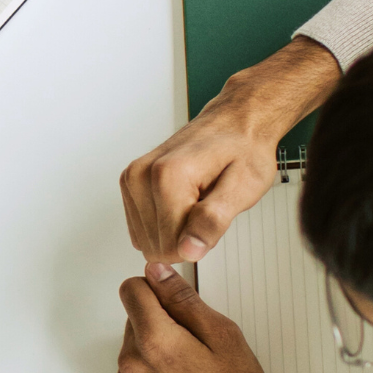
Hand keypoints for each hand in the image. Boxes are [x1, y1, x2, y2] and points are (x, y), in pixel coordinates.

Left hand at [116, 264, 335, 372]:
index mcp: (155, 341)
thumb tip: (157, 272)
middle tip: (193, 344)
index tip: (171, 299)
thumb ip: (183, 299)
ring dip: (152, 350)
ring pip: (131, 349)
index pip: (130, 290)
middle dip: (158, 322)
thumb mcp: (222, 334)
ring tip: (188, 370)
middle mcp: (132, 365)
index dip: (153, 288)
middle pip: (132, 320)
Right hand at [122, 37, 341, 262]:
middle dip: (185, 236)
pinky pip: (141, 229)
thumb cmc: (243, 150)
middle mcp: (141, 175)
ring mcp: (131, 178)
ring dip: (174, 230)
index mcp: (167, 176)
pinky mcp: (129, 183)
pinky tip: (181, 202)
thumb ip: (213, 221)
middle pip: (156, 245)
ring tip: (195, 202)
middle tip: (206, 208)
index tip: (214, 217)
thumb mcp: (244, 188)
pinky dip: (163, 223)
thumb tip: (189, 251)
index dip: (199, 242)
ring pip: (146, 240)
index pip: (171, 245)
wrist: (235, 121)